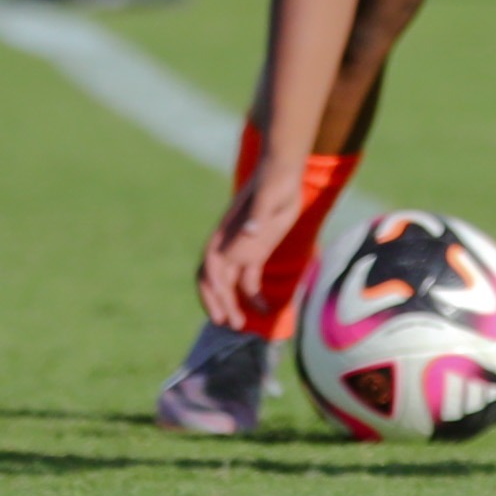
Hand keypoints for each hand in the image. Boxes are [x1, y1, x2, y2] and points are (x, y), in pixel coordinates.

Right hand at [196, 174, 290, 330]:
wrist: (283, 170)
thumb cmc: (275, 180)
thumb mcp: (270, 196)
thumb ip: (259, 214)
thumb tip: (250, 232)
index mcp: (227, 233)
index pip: (212, 267)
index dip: (213, 290)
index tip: (221, 309)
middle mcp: (229, 244)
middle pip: (215, 279)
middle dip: (220, 303)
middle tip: (232, 324)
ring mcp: (242, 249)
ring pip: (229, 283)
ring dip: (232, 304)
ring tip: (241, 324)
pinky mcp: (257, 251)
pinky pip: (249, 279)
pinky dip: (252, 295)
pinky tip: (264, 308)